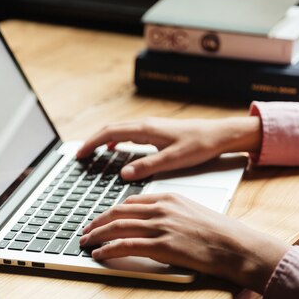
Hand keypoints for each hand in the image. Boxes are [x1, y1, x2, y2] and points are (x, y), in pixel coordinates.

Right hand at [76, 117, 261, 180]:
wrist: (219, 135)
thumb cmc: (199, 146)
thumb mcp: (173, 160)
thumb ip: (147, 167)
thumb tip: (124, 174)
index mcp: (146, 130)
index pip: (110, 133)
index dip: (92, 143)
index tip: (80, 154)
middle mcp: (145, 125)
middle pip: (110, 129)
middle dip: (93, 142)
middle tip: (80, 155)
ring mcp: (150, 127)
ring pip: (119, 130)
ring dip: (103, 140)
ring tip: (92, 152)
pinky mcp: (156, 132)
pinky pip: (129, 133)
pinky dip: (116, 140)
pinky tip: (116, 148)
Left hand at [79, 193, 288, 292]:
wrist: (236, 246)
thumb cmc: (220, 233)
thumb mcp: (192, 212)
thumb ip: (170, 213)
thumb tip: (151, 222)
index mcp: (168, 198)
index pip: (130, 202)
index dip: (111, 211)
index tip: (101, 218)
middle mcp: (161, 209)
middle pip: (118, 212)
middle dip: (97, 222)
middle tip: (85, 230)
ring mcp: (160, 226)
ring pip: (117, 227)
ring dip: (97, 235)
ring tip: (85, 242)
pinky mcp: (161, 246)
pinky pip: (126, 245)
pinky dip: (108, 249)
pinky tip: (99, 253)